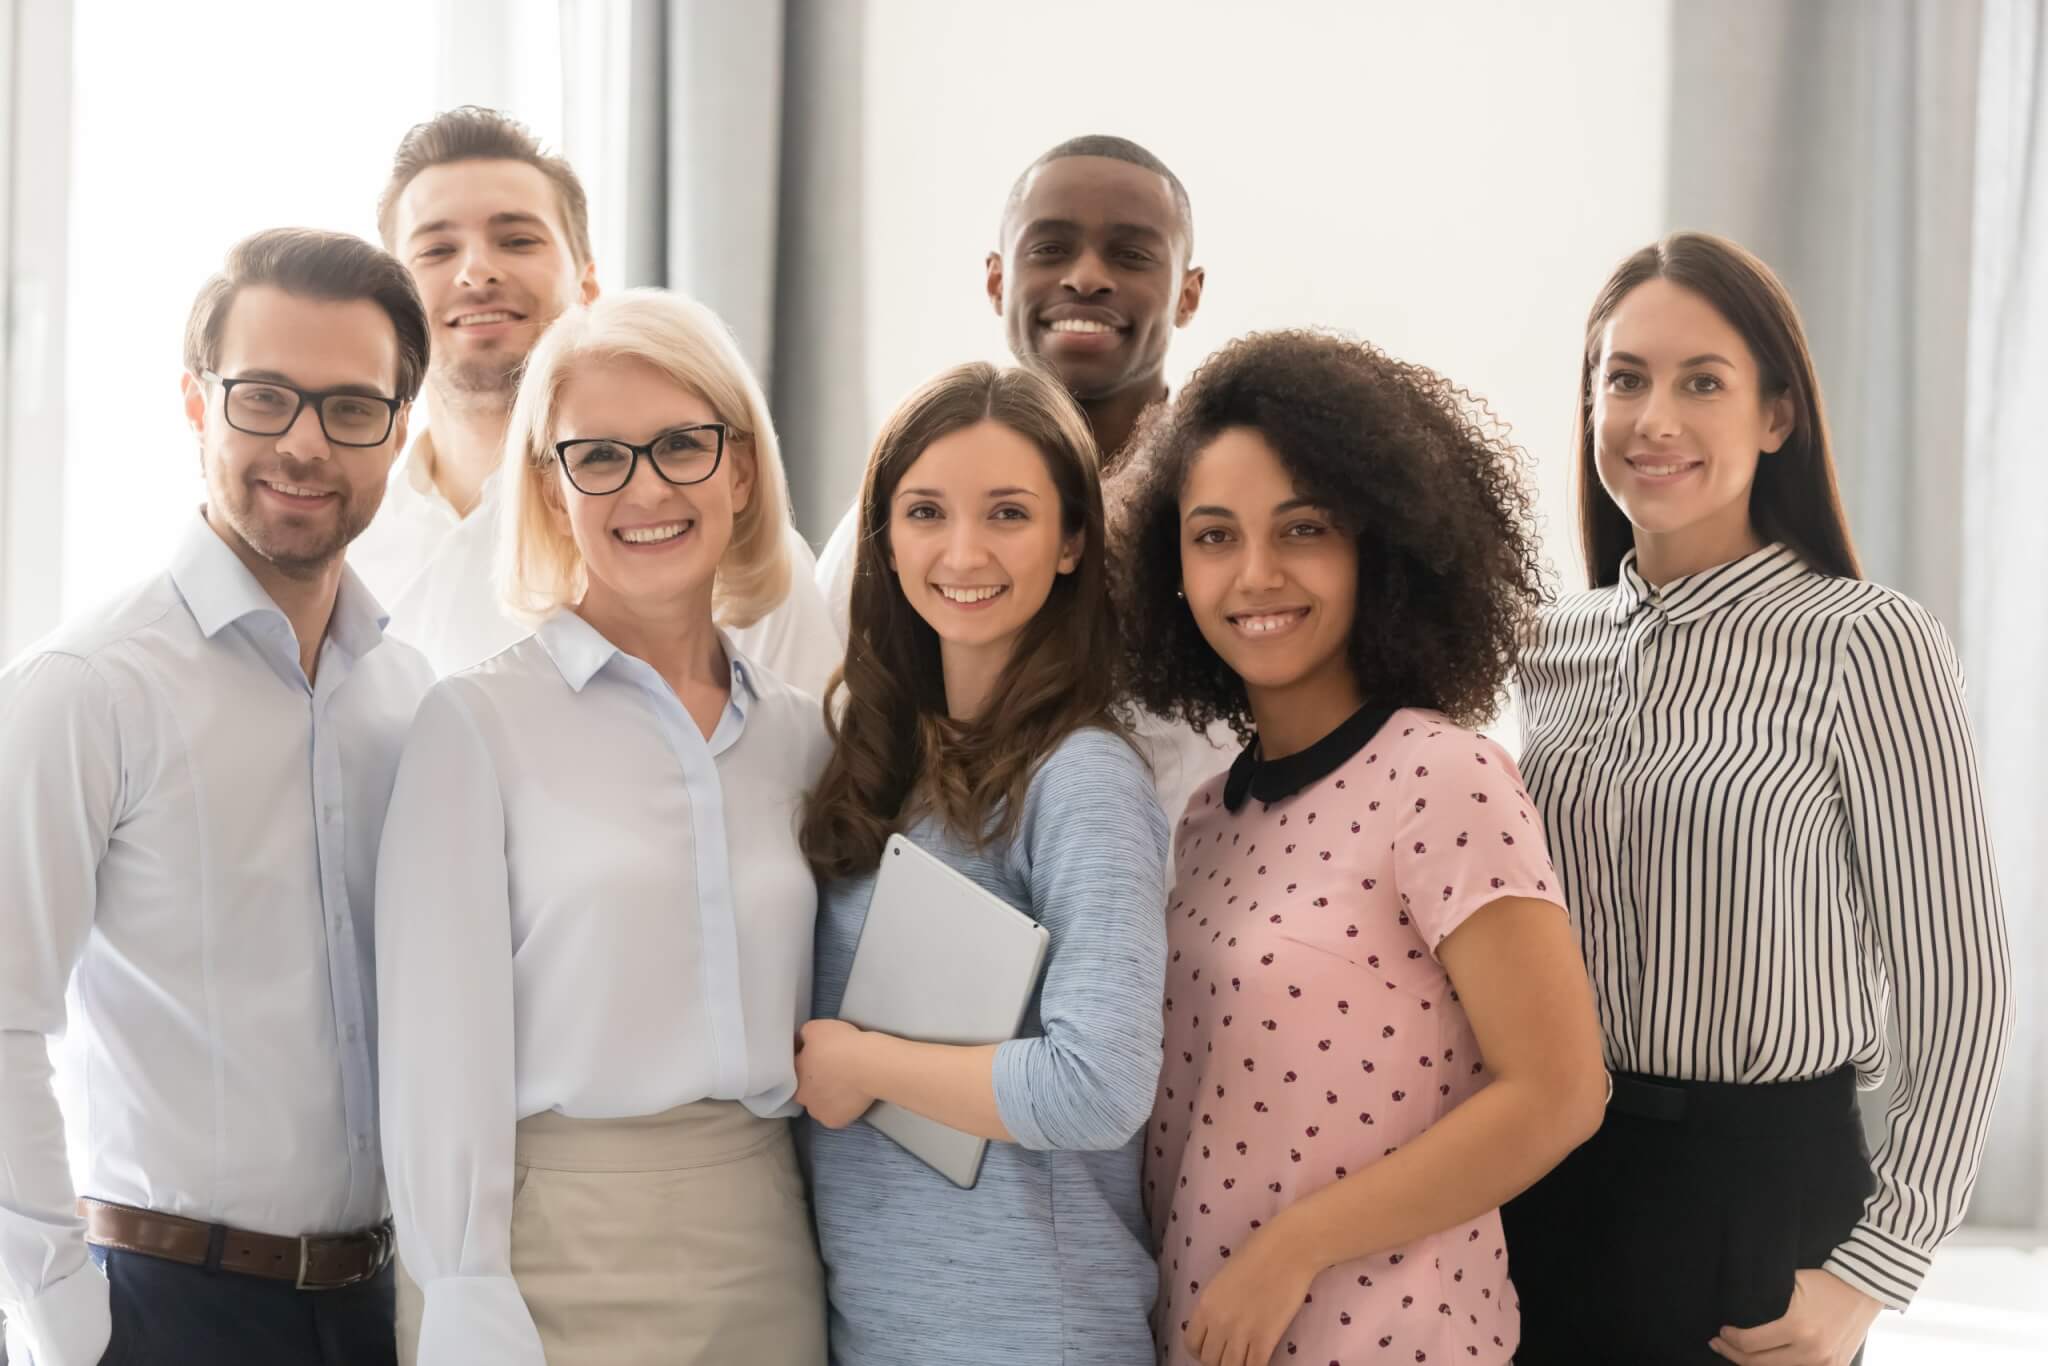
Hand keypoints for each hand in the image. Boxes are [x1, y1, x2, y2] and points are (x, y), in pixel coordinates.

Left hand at [793, 1018, 876, 1127]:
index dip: (810, 1058)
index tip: (823, 1054)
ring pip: (819, 1104)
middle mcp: (801, 1096)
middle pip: (806, 1089)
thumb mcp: (816, 1027)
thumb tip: (802, 1042)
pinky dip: (841, 1108)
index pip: (797, 1066)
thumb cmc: (841, 1044)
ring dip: (827, 1096)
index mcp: (794, 1073)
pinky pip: (835, 1115)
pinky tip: (851, 1097)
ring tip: (845, 1084)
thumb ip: (804, 1035)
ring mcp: (817, 1112)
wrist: (869, 1065)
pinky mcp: (834, 1122)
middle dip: (815, 1081)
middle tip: (834, 1070)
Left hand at [1182, 1224, 1319, 1365]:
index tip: (1213, 1348)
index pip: (1191, 1344)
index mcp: (1205, 1304)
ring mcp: (1241, 1333)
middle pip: (1209, 1360)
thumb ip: (1217, 1304)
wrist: (1288, 1249)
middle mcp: (1218, 1322)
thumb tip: (1218, 1324)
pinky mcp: (1265, 1340)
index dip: (1201, 1351)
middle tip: (1233, 1353)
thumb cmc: (1259, 1254)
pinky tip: (1261, 1358)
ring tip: (1246, 1358)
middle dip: (1220, 1360)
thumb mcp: (1224, 1279)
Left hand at [1710, 1268, 1881, 1365]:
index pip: (1750, 1344)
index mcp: (1797, 1328)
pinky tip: (1766, 1360)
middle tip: (1720, 1345)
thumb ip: (1765, 1300)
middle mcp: (1811, 1351)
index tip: (1721, 1332)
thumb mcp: (1790, 1284)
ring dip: (1754, 1365)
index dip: (1729, 1340)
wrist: (1864, 1289)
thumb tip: (1737, 1309)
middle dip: (1734, 1355)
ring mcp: (1825, 1364)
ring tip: (1739, 1354)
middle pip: (1759, 1364)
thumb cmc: (1825, 1282)